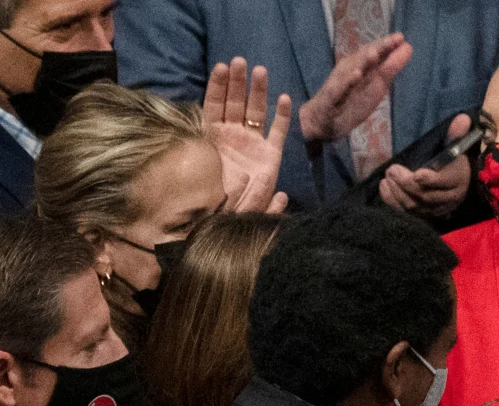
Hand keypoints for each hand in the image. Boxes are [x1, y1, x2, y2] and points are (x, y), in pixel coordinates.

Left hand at [203, 58, 290, 212]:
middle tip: (240, 61)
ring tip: (260, 70)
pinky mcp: (271, 156)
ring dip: (259, 91)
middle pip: (235, 102)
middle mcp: (232, 136)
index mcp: (211, 135)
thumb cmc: (206, 196)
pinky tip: (285, 98)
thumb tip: (183, 129)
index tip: (221, 67)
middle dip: (238, 81)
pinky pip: (277, 133)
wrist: (228, 220)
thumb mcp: (193, 169)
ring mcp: (252, 144)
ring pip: (256, 112)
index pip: (214, 104)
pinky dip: (283, 116)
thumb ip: (194, 150)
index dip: (218, 86)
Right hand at [299, 33, 411, 144]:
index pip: (375, 53)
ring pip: (352, 69)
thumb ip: (390, 68)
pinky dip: (347, 82)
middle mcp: (351, 70)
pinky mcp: (331, 96)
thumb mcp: (376, 86)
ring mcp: (340, 82)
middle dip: (378, 48)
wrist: (325, 120)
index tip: (401, 37)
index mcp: (362, 67)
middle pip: (365, 56)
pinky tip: (356, 75)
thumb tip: (408, 48)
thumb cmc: (352, 100)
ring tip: (374, 54)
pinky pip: (339, 88)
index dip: (387, 45)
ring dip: (363, 61)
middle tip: (393, 40)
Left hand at [379, 114, 472, 219]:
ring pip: (414, 205)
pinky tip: (384, 186)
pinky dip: (392, 200)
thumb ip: (456, 134)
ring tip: (388, 176)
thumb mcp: (455, 146)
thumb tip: (462, 118)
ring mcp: (435, 210)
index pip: (444, 182)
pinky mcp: (423, 215)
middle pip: (425, 195)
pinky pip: (406, 212)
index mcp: (458, 180)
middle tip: (392, 169)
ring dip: (397, 192)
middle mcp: (448, 199)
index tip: (416, 174)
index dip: (430, 180)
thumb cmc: (452, 161)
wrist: (457, 183)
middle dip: (406, 183)